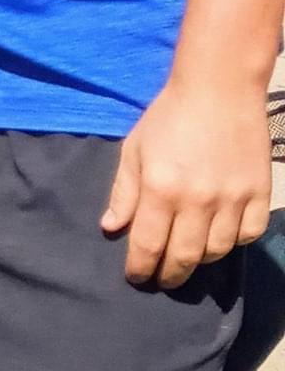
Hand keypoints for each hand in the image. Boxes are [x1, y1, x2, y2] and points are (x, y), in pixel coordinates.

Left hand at [101, 76, 271, 287]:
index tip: (137, 278)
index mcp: (161, 189)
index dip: (141, 268)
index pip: (149, 245)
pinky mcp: (259, 194)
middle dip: (170, 275)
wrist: (219, 90)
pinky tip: (220, 236)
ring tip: (187, 257)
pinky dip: (233, 242)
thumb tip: (112, 228)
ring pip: (217, 251)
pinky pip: (248, 234)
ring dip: (200, 260)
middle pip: (185, 256)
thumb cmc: (168, 118)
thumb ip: (124, 192)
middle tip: (162, 280)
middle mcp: (198, 200)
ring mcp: (233, 199)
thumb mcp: (134, 150)